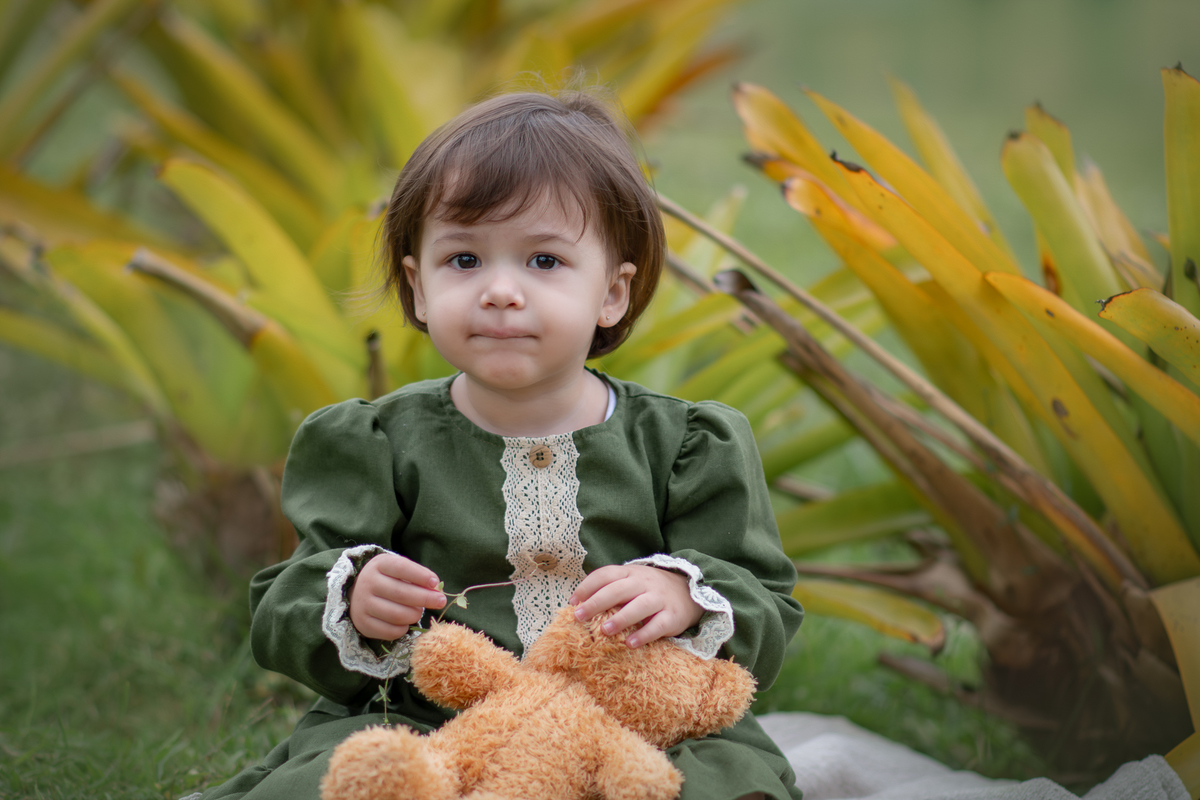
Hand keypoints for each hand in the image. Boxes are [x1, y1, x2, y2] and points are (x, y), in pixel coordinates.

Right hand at [349, 553, 445, 639]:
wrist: (357, 593)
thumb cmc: (388, 580)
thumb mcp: (399, 571)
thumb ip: (417, 577)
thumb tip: (436, 590)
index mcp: (379, 565)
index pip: (401, 568)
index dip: (420, 575)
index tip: (435, 583)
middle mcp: (368, 583)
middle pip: (401, 593)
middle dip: (426, 598)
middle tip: (441, 601)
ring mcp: (363, 604)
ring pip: (397, 614)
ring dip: (415, 615)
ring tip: (419, 611)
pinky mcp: (363, 624)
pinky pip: (390, 631)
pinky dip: (404, 628)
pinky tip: (406, 622)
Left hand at [568, 564, 703, 648]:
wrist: (689, 592)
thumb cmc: (649, 590)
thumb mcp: (631, 581)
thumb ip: (610, 587)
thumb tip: (578, 603)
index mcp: (631, 573)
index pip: (606, 574)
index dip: (587, 586)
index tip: (573, 602)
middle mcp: (645, 583)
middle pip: (619, 590)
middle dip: (597, 603)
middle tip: (580, 617)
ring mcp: (660, 599)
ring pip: (639, 606)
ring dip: (621, 618)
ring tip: (604, 631)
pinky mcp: (673, 616)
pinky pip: (658, 625)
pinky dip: (644, 634)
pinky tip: (630, 643)